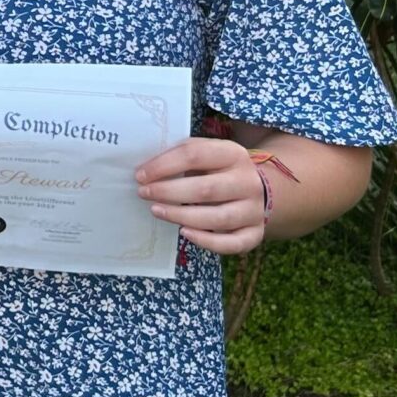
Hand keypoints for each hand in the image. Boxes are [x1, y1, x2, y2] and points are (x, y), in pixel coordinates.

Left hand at [135, 136, 267, 254]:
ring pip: (218, 218)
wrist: (254, 187)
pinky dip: (207, 241)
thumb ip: (180, 156)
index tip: (140, 175)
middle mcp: (248, 181)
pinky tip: (184, 233)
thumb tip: (146, 170)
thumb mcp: (204, 153)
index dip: (164, 165)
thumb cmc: (217, 169)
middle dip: (169, 192)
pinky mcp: (255, 232)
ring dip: (182, 216)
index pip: (195, 155)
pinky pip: (233, 243)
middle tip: (144, 193)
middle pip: (206, 189)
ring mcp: (254, 209)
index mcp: (233, 154)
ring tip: (156, 211)